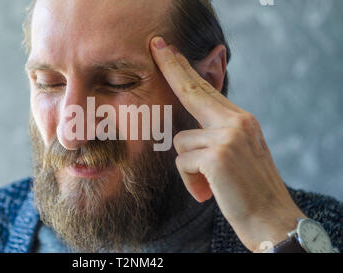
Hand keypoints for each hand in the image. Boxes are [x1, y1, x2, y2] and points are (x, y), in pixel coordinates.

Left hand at [150, 37, 306, 251]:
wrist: (273, 220)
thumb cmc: (250, 191)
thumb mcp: (238, 154)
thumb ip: (217, 134)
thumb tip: (189, 130)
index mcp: (241, 120)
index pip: (207, 90)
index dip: (186, 71)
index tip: (170, 53)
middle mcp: (236, 121)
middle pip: (193, 90)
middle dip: (172, 67)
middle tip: (156, 44)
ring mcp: (227, 136)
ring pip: (180, 142)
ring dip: (189, 168)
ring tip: (210, 185)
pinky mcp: (217, 155)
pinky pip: (182, 163)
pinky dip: (191, 183)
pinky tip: (208, 193)